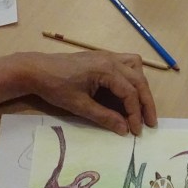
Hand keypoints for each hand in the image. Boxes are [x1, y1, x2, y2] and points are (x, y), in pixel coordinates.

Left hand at [22, 51, 156, 135]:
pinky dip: (132, 76)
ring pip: (136, 68)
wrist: (37, 70)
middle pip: (139, 80)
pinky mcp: (101, 57)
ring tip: (141, 106)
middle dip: (146, 103)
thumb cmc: (55, 87)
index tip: (136, 131)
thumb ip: (104, 117)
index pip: (130, 93)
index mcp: (106, 70)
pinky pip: (126, 63)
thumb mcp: (79, 106)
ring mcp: (107, 56)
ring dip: (141, 87)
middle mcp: (111, 59)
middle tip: (150, 123)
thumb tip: (125, 130)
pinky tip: (128, 90)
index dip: (136, 113)